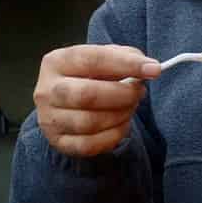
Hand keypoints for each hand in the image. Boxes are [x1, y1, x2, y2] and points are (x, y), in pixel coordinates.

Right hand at [32, 44, 160, 156]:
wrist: (67, 104)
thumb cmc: (90, 77)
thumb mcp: (105, 59)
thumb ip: (126, 57)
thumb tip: (149, 68)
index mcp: (57, 62)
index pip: (93, 59)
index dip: (126, 64)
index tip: (154, 70)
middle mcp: (47, 90)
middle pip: (87, 95)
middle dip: (123, 95)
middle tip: (139, 93)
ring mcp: (49, 118)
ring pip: (90, 122)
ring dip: (120, 115)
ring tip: (129, 107)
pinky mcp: (58, 141)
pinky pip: (89, 145)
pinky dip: (114, 135)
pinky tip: (121, 124)